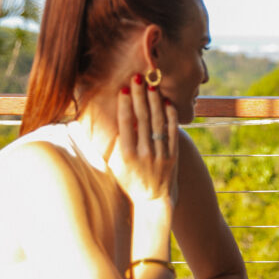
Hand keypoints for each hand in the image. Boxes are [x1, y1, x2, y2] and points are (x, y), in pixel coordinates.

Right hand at [108, 73, 179, 218]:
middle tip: (138, 77)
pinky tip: (167, 102)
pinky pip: (172, 131)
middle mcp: (144, 153)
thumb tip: (105, 121)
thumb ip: (114, 144)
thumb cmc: (129, 180)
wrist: (153, 200)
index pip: (126, 124)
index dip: (126, 104)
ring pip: (158, 122)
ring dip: (155, 101)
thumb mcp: (115, 164)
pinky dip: (170, 116)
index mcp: (126, 155)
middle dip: (140, 96)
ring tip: (151, 84)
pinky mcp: (173, 155)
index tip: (124, 88)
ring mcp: (160, 154)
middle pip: (142, 118)